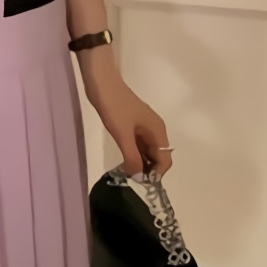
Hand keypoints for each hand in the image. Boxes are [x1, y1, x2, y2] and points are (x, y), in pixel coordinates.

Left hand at [78, 47, 171, 177]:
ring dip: (140, 162)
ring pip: (147, 150)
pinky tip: (123, 160)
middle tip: (131, 180)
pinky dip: (134, 153)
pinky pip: (138, 143)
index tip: (140, 184)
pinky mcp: (133, 123)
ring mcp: (144, 126)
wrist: (101, 82)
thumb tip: (138, 177)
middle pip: (158, 156)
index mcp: (158, 131)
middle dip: (148, 169)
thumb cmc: (114, 107)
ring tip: (126, 174)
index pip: (165, 160)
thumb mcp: (122, 134)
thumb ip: (132, 157)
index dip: (155, 174)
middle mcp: (155, 129)